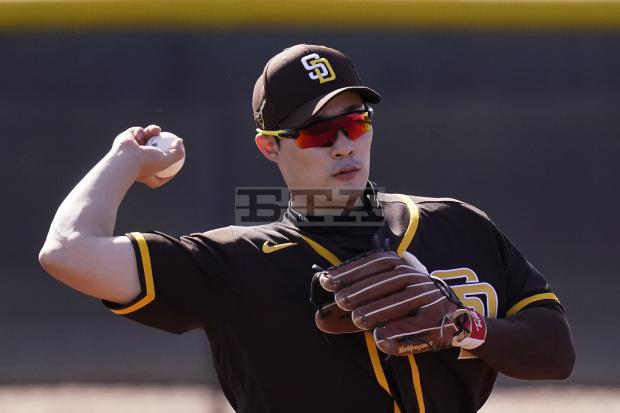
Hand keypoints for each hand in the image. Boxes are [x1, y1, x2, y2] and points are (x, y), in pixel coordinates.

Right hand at [112, 124, 184, 187]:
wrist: (125, 157)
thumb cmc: (146, 162)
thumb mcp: (166, 161)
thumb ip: (177, 154)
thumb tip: (180, 142)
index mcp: (144, 173)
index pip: (157, 177)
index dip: (166, 174)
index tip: (175, 168)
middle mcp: (135, 163)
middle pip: (151, 153)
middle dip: (159, 145)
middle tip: (168, 140)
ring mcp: (129, 151)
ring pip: (145, 138)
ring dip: (152, 132)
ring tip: (157, 130)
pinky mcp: (124, 140)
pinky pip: (136, 132)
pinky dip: (140, 132)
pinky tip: (141, 133)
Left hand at [313, 250, 483, 355]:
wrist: (454, 317)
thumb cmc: (407, 302)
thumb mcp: (385, 292)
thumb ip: (355, 299)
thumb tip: (319, 311)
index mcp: (401, 266)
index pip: (374, 265)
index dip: (351, 271)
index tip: (327, 281)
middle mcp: (416, 280)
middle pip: (386, 283)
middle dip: (362, 291)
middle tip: (341, 301)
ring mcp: (427, 300)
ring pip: (400, 304)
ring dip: (378, 311)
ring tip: (357, 319)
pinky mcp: (436, 323)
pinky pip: (415, 328)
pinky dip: (397, 335)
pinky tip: (379, 340)